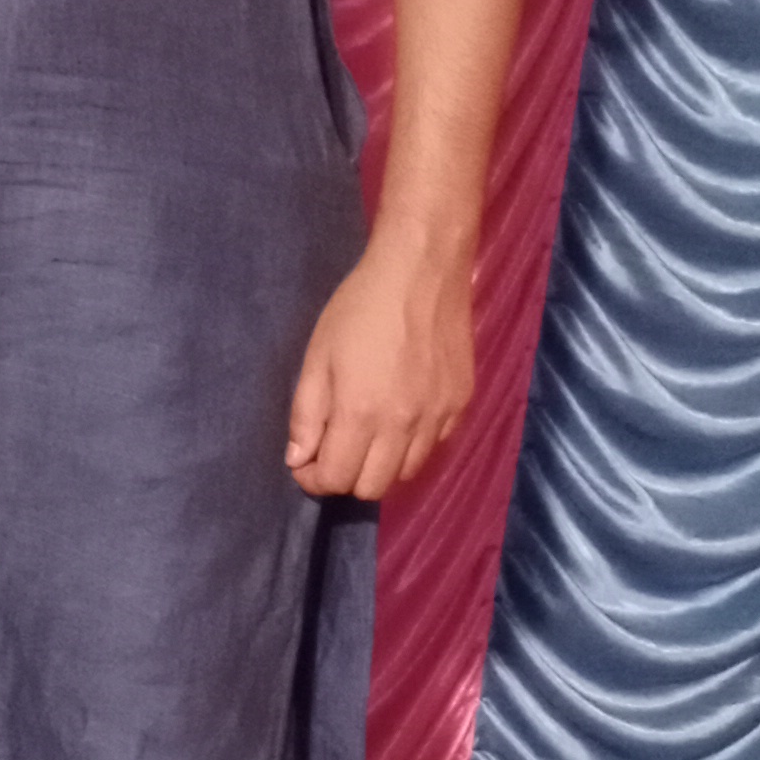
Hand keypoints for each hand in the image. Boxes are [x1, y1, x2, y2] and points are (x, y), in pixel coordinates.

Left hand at [286, 237, 473, 500]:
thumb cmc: (360, 307)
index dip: (313, 478)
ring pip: (405, 473)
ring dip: (380, 464)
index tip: (305, 462)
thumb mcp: (318, 356)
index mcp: (361, 413)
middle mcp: (403, 426)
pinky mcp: (460, 404)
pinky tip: (401, 416)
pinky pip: (433, 447)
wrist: (422, 271)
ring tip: (368, 434)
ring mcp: (437, 418)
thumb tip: (298, 459)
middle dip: (345, 476)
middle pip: (372, 488)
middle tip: (334, 449)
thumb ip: (306, 414)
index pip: (336, 479)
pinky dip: (412, 445)